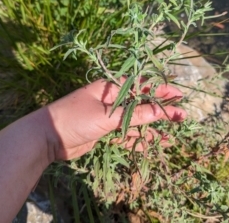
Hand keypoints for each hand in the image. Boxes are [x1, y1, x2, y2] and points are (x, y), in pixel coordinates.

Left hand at [46, 79, 185, 159]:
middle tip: (181, 117)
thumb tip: (161, 112)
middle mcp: (113, 100)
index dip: (161, 91)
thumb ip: (135, 114)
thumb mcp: (107, 115)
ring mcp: (110, 117)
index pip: (142, 87)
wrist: (47, 138)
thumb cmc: (76, 118)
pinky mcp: (107, 131)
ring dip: (153, 127)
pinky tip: (154, 142)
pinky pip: (127, 134)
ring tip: (173, 135)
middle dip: (161, 111)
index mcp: (112, 88)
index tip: (179, 96)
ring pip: (137, 121)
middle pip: (142, 104)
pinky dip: (140, 138)